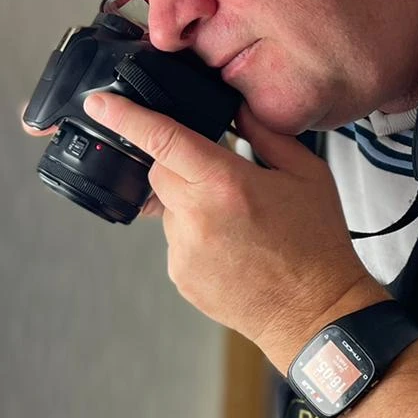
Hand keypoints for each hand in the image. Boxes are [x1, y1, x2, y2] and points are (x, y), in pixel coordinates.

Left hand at [83, 94, 386, 367]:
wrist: (315, 313)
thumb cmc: (316, 245)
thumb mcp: (306, 173)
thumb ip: (265, 133)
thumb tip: (235, 109)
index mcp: (224, 183)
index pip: (162, 138)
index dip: (124, 116)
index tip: (100, 104)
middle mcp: (196, 216)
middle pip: (159, 170)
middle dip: (181, 165)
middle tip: (223, 179)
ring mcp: (183, 250)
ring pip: (169, 207)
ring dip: (192, 204)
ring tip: (238, 224)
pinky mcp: (180, 275)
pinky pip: (176, 240)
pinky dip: (196, 235)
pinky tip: (231, 247)